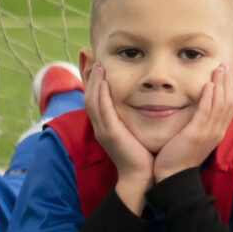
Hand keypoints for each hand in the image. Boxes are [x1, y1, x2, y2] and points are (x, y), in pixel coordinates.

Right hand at [86, 62, 154, 208]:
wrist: (142, 176)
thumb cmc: (142, 154)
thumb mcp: (135, 130)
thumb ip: (134, 116)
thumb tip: (144, 100)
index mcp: (106, 124)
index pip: (95, 96)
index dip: (92, 79)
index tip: (95, 61)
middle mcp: (101, 125)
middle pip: (88, 95)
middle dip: (89, 75)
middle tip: (90, 55)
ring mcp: (103, 130)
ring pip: (92, 100)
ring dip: (94, 81)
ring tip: (98, 64)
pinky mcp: (111, 134)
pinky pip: (102, 111)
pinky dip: (101, 95)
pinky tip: (104, 83)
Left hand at [153, 59, 232, 182]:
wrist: (173, 177)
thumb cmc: (179, 158)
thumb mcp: (194, 139)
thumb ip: (199, 124)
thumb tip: (197, 112)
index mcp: (218, 132)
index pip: (229, 107)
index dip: (229, 90)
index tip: (226, 76)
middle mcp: (217, 131)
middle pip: (228, 102)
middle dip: (227, 83)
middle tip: (225, 66)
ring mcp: (209, 133)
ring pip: (220, 104)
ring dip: (220, 85)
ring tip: (219, 69)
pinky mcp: (197, 133)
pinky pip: (206, 112)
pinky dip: (209, 97)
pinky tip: (208, 85)